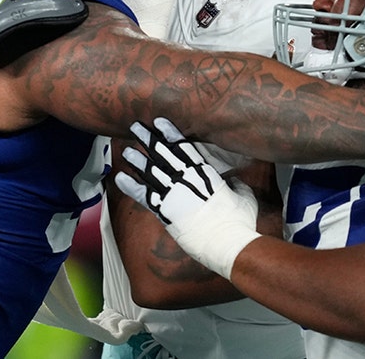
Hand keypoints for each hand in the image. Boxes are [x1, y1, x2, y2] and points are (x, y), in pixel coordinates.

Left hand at [114, 117, 259, 278]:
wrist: (226, 242)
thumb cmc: (239, 221)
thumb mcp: (245, 196)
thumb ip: (237, 185)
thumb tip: (235, 181)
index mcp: (204, 173)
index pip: (183, 147)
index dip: (170, 133)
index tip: (159, 122)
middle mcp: (185, 179)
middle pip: (162, 154)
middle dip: (148, 139)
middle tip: (135, 127)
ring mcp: (173, 194)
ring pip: (150, 172)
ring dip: (137, 161)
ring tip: (126, 151)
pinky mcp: (164, 211)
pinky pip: (143, 197)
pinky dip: (131, 187)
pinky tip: (119, 179)